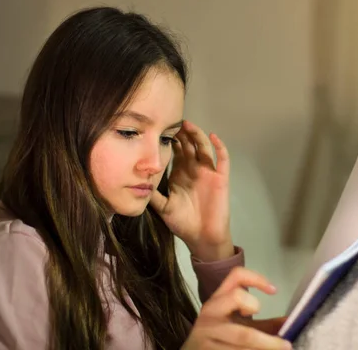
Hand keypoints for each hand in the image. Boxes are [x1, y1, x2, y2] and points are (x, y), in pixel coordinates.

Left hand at [150, 121, 233, 260]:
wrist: (202, 238)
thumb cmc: (183, 223)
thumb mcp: (162, 207)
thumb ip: (151, 193)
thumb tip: (135, 180)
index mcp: (180, 174)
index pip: (175, 151)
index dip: (170, 139)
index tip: (160, 127)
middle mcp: (194, 169)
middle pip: (189, 145)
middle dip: (182, 133)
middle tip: (172, 120)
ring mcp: (208, 173)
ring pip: (204, 148)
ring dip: (197, 135)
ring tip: (188, 124)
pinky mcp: (220, 178)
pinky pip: (222, 159)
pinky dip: (220, 146)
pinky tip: (213, 136)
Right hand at [181, 267, 291, 349]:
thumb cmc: (220, 336)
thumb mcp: (240, 325)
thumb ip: (265, 324)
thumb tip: (292, 323)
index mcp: (219, 298)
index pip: (236, 275)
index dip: (257, 278)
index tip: (274, 290)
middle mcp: (211, 312)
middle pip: (239, 300)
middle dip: (265, 315)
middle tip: (281, 339)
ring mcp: (207, 332)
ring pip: (242, 334)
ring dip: (266, 344)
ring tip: (283, 348)